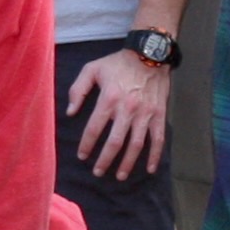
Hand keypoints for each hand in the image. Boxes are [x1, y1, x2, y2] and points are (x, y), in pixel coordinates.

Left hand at [64, 49, 171, 179]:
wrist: (149, 53)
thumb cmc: (118, 62)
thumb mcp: (92, 69)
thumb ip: (78, 90)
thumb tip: (70, 112)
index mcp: (109, 98)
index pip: (95, 128)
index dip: (87, 144)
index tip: (82, 156)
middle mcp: (127, 109)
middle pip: (115, 142)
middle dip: (105, 160)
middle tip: (98, 172)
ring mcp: (145, 114)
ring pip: (136, 145)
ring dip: (127, 163)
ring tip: (120, 175)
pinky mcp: (159, 115)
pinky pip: (158, 139)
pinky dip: (155, 155)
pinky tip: (150, 169)